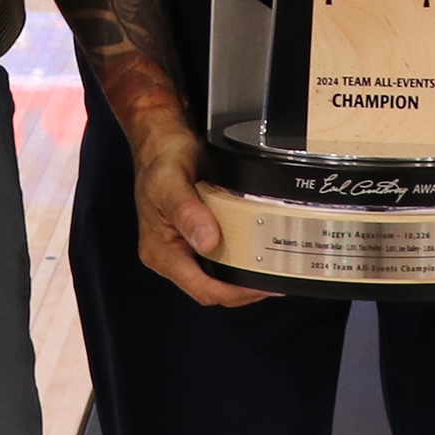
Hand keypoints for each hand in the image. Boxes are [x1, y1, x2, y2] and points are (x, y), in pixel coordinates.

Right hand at [128, 123, 270, 307]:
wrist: (161, 141)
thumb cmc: (161, 159)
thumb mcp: (171, 183)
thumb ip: (187, 212)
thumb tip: (207, 241)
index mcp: (160, 252)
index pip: (200, 288)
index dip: (233, 292)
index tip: (260, 286)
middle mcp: (170, 255)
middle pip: (210, 288)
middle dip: (243, 289)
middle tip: (274, 280)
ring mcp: (182, 248)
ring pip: (216, 276)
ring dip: (242, 276)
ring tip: (270, 270)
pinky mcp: (194, 237)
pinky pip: (218, 258)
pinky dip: (238, 260)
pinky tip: (255, 254)